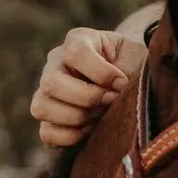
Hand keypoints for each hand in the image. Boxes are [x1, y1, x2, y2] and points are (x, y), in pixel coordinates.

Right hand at [29, 27, 146, 148]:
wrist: (130, 82)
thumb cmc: (133, 66)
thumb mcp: (136, 58)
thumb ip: (128, 71)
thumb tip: (113, 95)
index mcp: (78, 40)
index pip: (75, 52)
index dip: (101, 72)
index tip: (122, 83)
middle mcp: (55, 63)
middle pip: (51, 81)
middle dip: (86, 97)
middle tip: (109, 101)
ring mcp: (47, 91)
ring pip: (41, 107)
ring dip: (76, 117)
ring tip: (99, 116)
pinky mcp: (49, 118)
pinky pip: (46, 132)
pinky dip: (69, 136)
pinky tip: (89, 130)